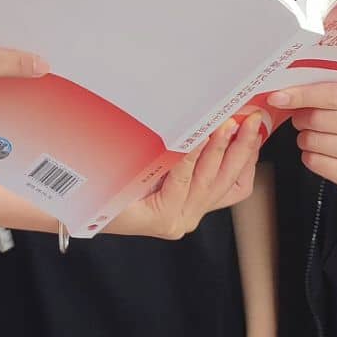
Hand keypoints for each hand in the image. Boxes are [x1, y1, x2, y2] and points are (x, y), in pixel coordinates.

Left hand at [111, 112, 267, 238]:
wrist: (79, 197)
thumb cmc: (116, 175)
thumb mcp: (162, 159)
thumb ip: (188, 149)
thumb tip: (215, 116)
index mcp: (193, 204)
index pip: (236, 185)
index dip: (249, 157)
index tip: (258, 128)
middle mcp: (189, 215)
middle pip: (228, 181)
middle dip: (244, 147)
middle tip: (252, 120)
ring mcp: (177, 220)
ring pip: (208, 180)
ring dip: (220, 148)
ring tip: (228, 124)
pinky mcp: (162, 219)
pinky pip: (182, 181)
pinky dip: (192, 157)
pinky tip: (197, 138)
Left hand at [267, 84, 336, 210]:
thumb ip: (336, 96)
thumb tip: (290, 92)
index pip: (332, 93)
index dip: (302, 94)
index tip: (278, 97)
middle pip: (319, 118)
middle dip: (301, 118)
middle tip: (301, 119)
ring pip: (313, 140)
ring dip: (305, 138)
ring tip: (315, 138)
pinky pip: (315, 162)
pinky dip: (310, 156)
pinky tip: (320, 154)